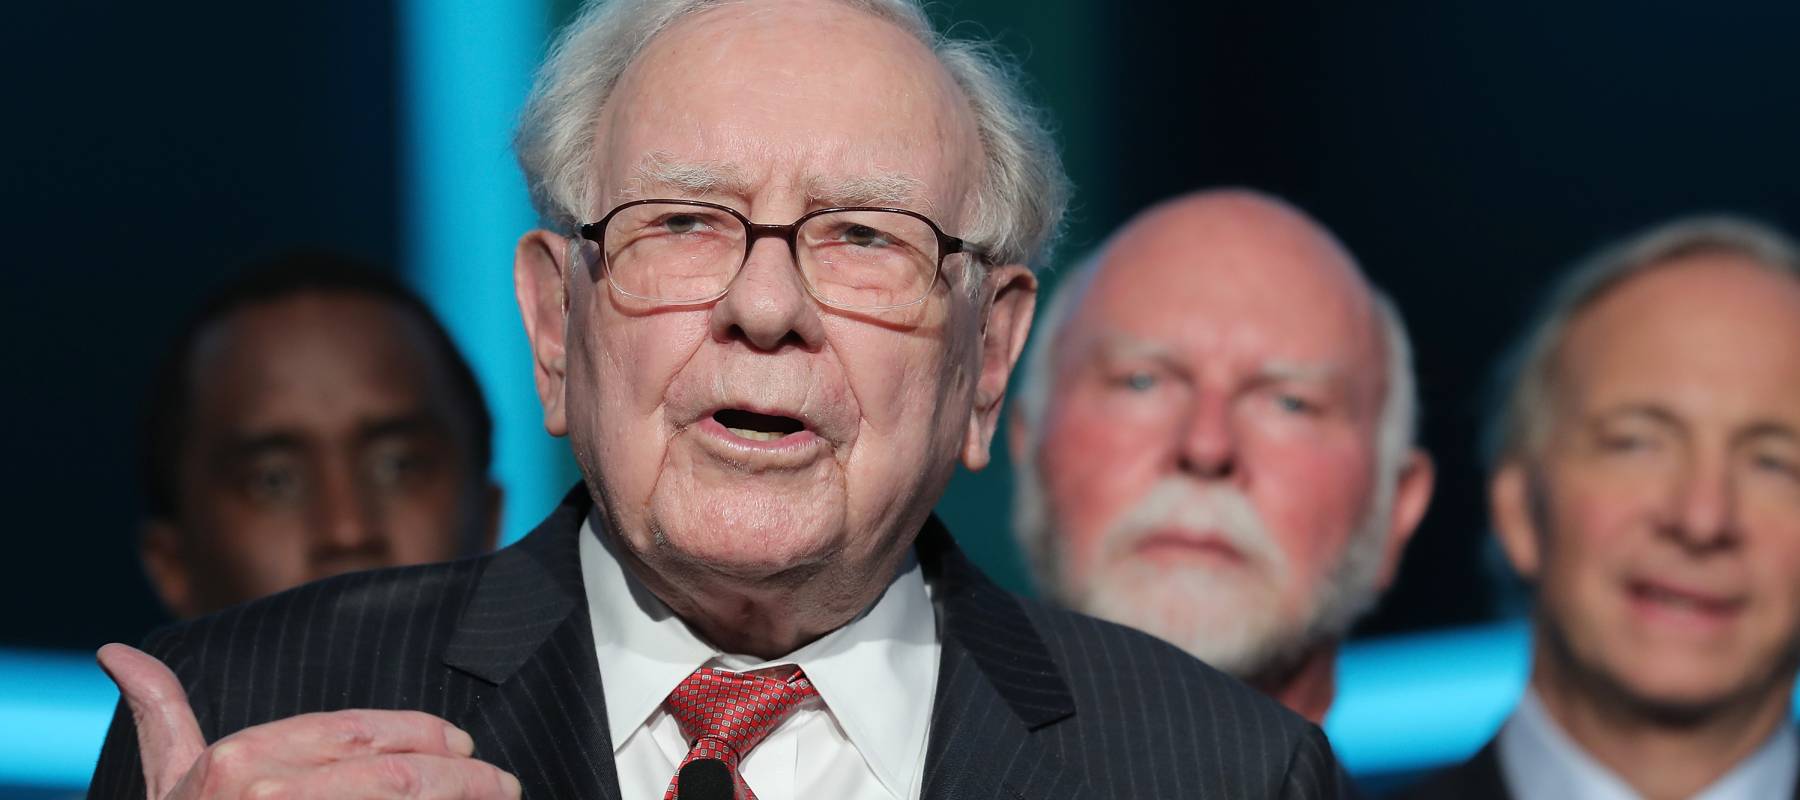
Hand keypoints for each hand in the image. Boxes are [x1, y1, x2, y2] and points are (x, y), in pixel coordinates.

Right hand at [98, 643, 521, 798]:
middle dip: (466, 777)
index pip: (359, 732)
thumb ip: (160, 717)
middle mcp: (270, 795)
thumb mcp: (164, 786)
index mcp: (238, 762)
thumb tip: (119, 652)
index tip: (463, 745)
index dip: (423, 735)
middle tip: (504, 783)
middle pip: (398, 776)